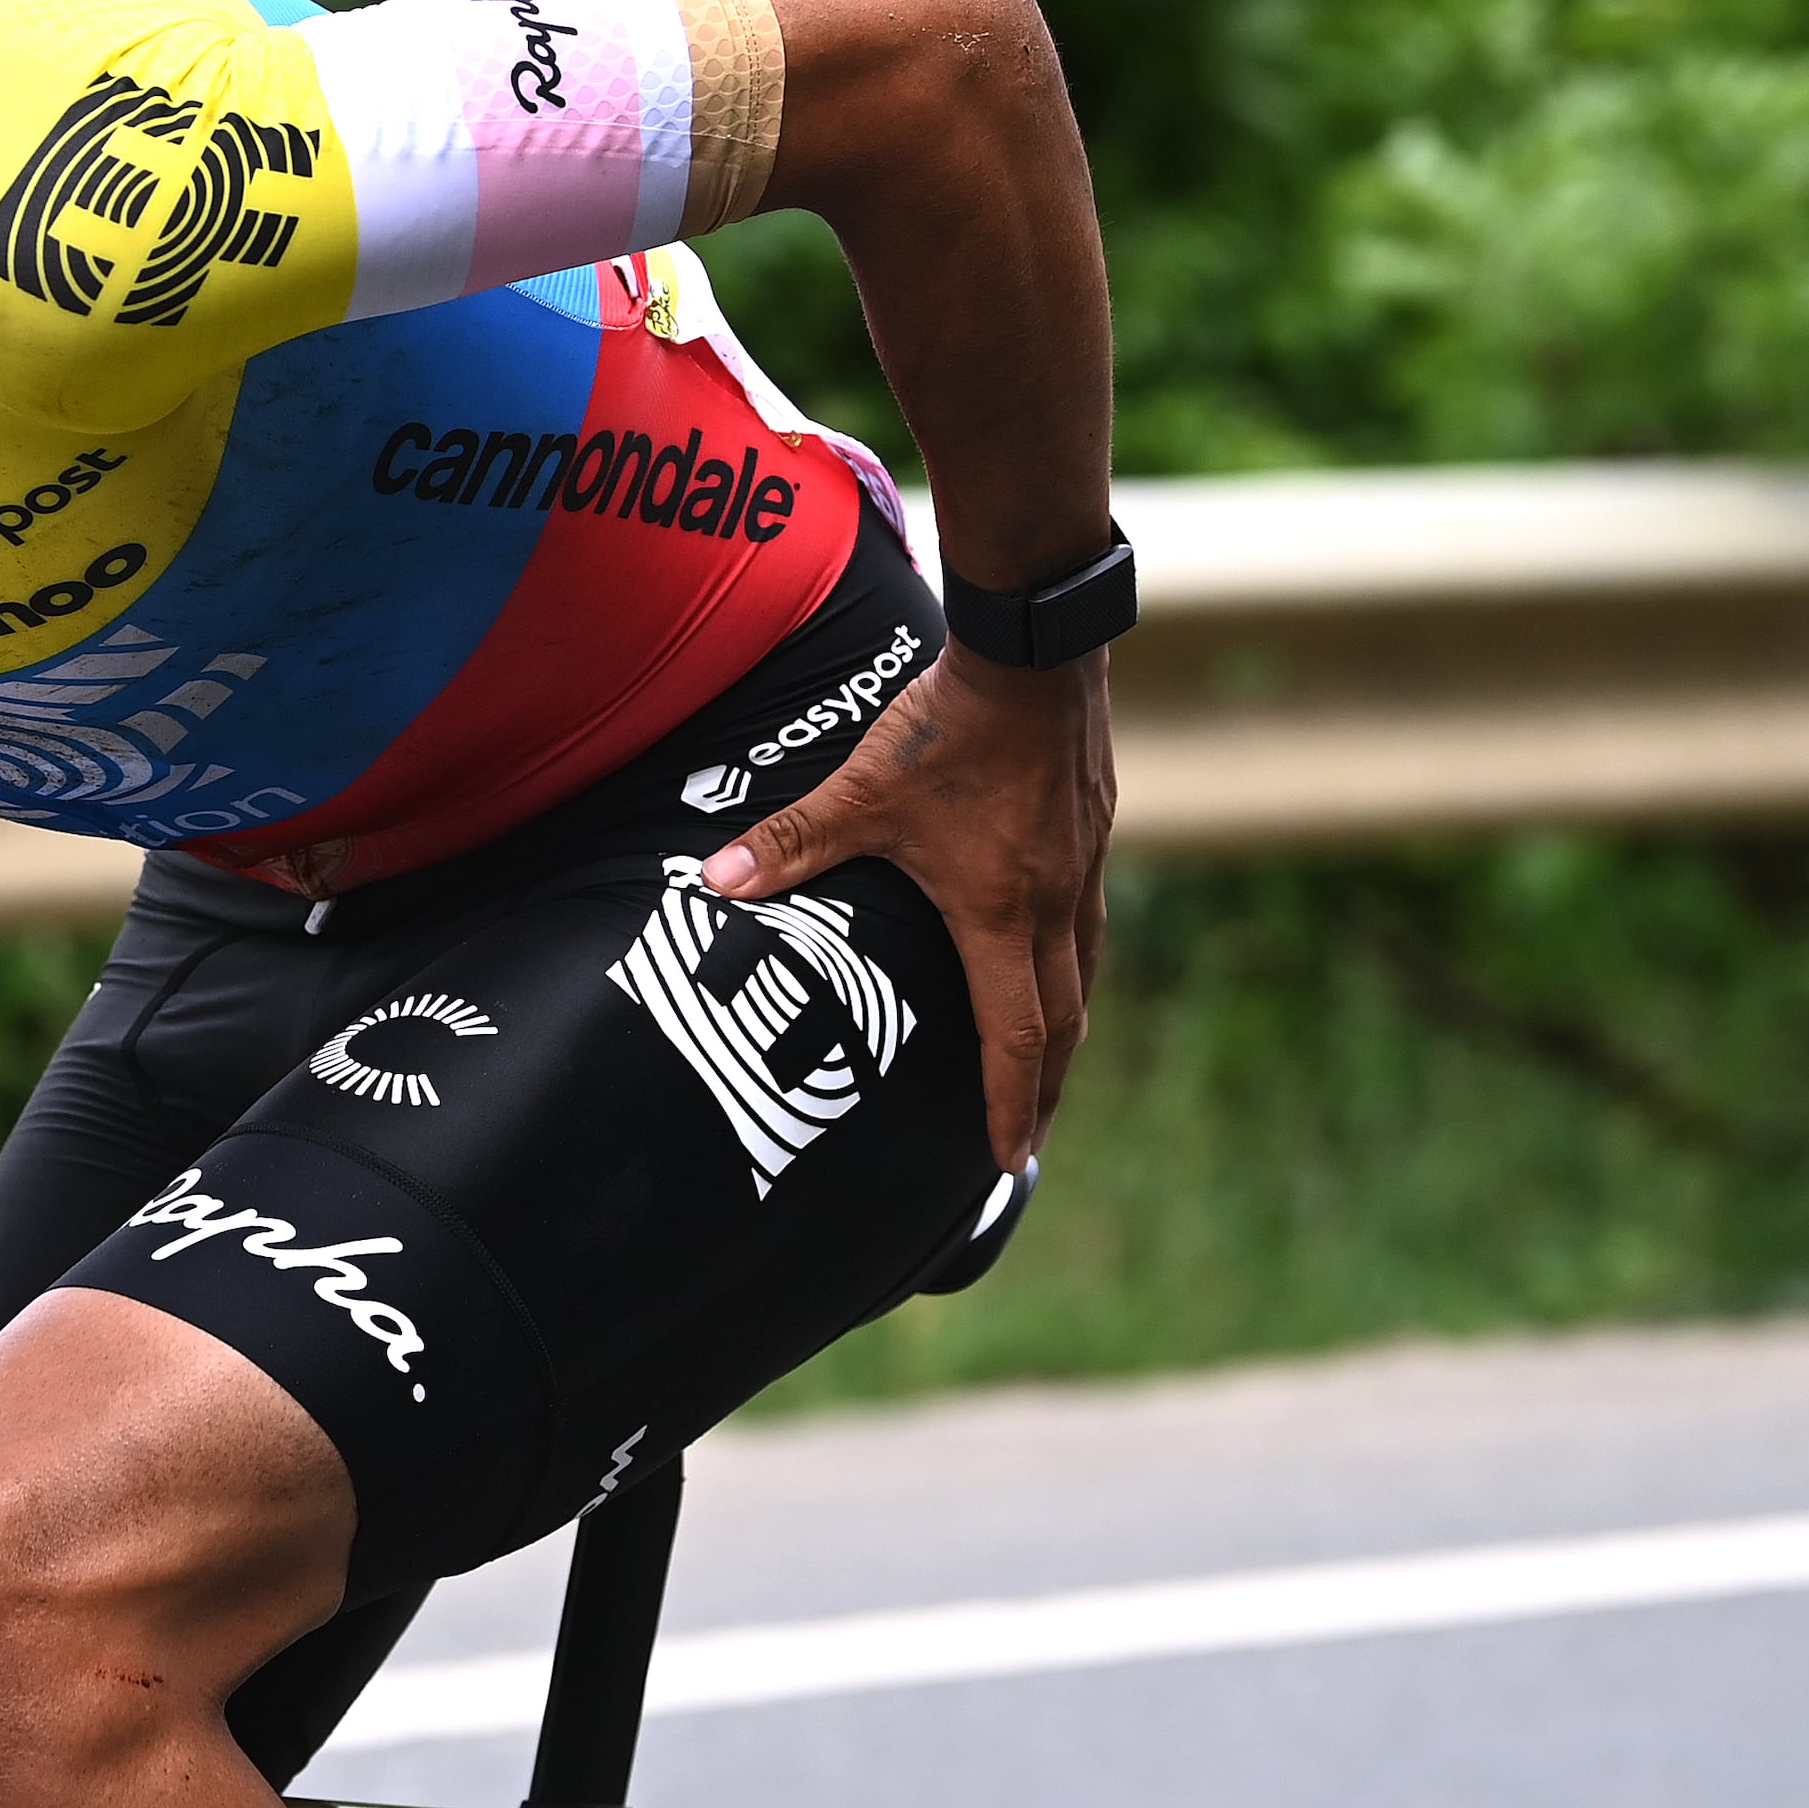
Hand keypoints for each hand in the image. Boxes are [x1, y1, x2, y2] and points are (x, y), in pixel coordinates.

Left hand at [704, 641, 1114, 1167]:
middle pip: (1063, 1020)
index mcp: (999, 912)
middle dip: (1046, 1087)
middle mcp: (1053, 901)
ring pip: (1085, 970)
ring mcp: (1082, 865)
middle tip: (1030, 1139)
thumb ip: (790, 842)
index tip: (1008, 1157)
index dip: (1009, 1100)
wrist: (1034, 650)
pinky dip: (1074, 962)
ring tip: (1051, 1066)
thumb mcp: (861, 789)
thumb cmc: (949, 725)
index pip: (1013, 1033)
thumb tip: (715, 881)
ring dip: (1067, 1027)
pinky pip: (1089, 919)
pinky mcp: (1093, 827)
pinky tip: (1056, 957)